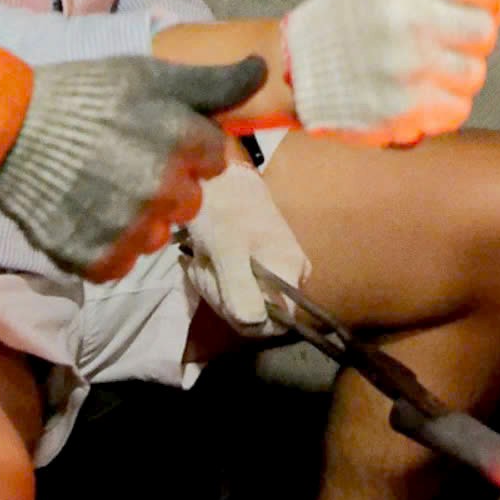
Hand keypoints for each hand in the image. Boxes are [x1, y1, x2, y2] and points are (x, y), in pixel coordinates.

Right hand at [0, 54, 265, 278]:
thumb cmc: (84, 96)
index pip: (214, 159)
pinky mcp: (99, 259)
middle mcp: (164, 189)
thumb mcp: (150, 74)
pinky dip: (107, 245)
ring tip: (99, 187)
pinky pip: (122, 262)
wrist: (9, 130)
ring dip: (138, 218)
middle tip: (123, 161)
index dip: (187, 147)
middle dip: (166, 184)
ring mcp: (131, 228)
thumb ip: (213, 83)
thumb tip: (263, 71)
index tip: (152, 136)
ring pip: (158, 234)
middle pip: (190, 201)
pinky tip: (84, 213)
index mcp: (183, 140)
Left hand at [179, 157, 309, 332]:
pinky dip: (220, 277)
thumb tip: (255, 324)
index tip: (221, 291)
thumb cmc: (223, 210)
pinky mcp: (267, 261)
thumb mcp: (226, 251)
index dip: (243, 317)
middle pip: (258, 313)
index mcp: (290, 271)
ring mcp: (282, 266)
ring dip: (218, 286)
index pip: (274, 324)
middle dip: (225, 297)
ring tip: (204, 259)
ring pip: (247, 299)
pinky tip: (207, 259)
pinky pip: (243, 284)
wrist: (220, 175)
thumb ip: (241, 289)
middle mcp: (294, 273)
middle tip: (206, 269)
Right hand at [283, 0, 499, 144]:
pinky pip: (458, 109)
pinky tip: (416, 91)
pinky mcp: (403, 110)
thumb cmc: (345, 21)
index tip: (485, 0)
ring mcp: (405, 68)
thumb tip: (498, 8)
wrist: (294, 68)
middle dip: (472, 35)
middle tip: (446, 38)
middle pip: (484, 29)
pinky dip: (443, 105)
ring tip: (423, 66)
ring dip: (456, 73)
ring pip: (474, 73)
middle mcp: (404, 19)